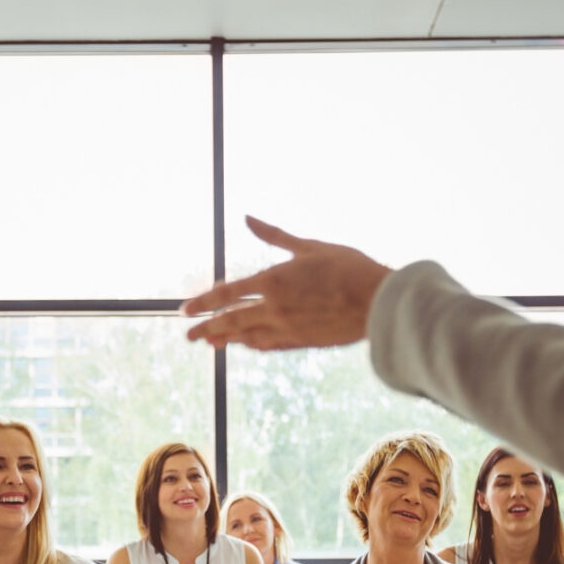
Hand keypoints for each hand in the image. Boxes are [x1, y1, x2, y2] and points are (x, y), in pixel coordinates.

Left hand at [182, 216, 391, 350]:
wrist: (378, 303)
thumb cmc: (348, 268)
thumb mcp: (310, 246)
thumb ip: (275, 236)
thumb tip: (248, 218)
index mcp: (274, 281)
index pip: (227, 294)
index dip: (203, 302)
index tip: (186, 309)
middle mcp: (274, 309)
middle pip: (230, 322)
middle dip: (206, 328)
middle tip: (188, 335)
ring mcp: (286, 329)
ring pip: (246, 337)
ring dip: (225, 339)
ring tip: (209, 342)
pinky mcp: (300, 342)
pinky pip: (268, 345)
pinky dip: (252, 344)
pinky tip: (245, 343)